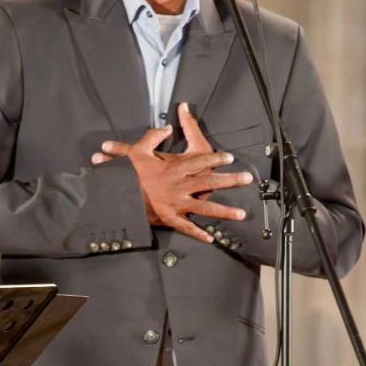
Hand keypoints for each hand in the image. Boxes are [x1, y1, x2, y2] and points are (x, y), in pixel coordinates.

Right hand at [90, 101, 251, 243]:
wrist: (118, 197)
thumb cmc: (128, 174)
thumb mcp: (137, 150)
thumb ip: (153, 136)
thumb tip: (166, 127)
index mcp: (174, 169)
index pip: (200, 161)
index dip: (216, 158)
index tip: (230, 158)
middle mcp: (180, 186)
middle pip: (210, 182)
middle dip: (230, 181)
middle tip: (247, 179)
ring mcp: (177, 204)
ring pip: (205, 208)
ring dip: (224, 211)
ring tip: (241, 214)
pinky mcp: (170, 218)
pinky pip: (187, 227)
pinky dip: (198, 233)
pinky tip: (211, 238)